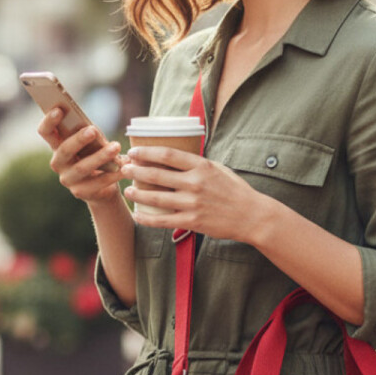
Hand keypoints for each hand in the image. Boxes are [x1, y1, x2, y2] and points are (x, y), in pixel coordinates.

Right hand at [38, 108, 124, 204]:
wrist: (102, 189)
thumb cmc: (96, 157)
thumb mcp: (93, 144)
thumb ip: (90, 135)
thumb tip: (92, 130)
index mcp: (57, 146)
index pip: (46, 132)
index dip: (49, 121)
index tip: (58, 109)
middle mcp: (58, 163)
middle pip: (64, 150)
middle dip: (79, 139)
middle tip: (93, 130)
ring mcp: (68, 179)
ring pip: (82, 167)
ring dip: (100, 156)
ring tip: (116, 147)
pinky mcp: (80, 193)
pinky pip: (97, 182)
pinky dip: (113, 174)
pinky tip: (124, 167)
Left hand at [122, 146, 266, 239]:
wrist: (251, 215)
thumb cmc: (234, 190)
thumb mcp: (218, 169)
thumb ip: (197, 164)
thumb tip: (173, 157)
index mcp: (202, 166)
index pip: (168, 155)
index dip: (147, 152)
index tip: (134, 152)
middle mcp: (196, 183)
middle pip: (157, 175)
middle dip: (136, 171)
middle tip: (124, 168)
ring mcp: (193, 204)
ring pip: (156, 198)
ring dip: (138, 193)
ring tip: (128, 190)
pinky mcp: (193, 222)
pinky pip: (164, 220)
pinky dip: (148, 218)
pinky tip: (138, 214)